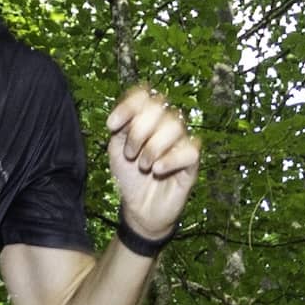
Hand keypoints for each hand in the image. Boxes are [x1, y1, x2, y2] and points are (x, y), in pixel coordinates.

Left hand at [106, 85, 199, 242]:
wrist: (139, 209)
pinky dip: (169, 160)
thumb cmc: (129, 177)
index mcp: (147, 119)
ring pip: (174, 127)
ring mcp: (181, 141)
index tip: (111, 125)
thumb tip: (120, 117)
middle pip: (158, 107)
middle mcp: (167, 125)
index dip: (128, 106)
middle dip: (138, 131)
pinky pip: (189, 149)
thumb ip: (119, 129)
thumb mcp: (116, 151)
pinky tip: (157, 170)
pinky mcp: (192, 161)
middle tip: (130, 153)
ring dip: (152, 148)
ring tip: (143, 166)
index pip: (144, 96)